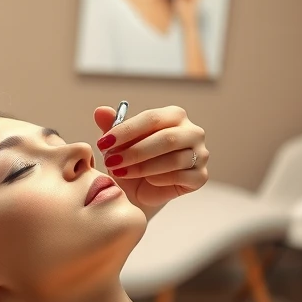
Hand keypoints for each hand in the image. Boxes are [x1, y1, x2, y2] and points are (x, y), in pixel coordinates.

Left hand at [94, 105, 208, 211]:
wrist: (141, 191)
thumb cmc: (132, 161)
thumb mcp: (118, 145)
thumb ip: (111, 127)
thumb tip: (100, 111)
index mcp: (174, 116)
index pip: (151, 118)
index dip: (126, 131)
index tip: (103, 143)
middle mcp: (192, 131)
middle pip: (166, 138)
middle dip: (134, 152)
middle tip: (111, 162)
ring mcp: (200, 154)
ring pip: (173, 160)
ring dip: (142, 168)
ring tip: (121, 173)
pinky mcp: (201, 176)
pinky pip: (180, 177)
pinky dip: (159, 180)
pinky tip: (146, 182)